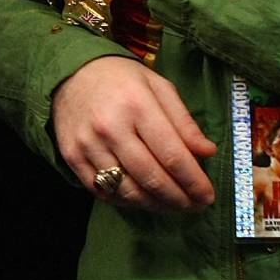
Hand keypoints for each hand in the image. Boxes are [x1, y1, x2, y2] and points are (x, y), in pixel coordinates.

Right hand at [51, 55, 216, 210]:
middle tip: (195, 206)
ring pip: (128, 191)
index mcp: (137, 104)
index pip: (172, 155)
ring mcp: (88, 144)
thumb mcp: (159, 87)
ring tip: (173, 205)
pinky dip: (127, 201)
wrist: (71, 73)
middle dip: (179, 199)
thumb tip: (207, 153)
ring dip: (156, 205)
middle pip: (152, 178)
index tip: (208, 196)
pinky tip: (143, 198)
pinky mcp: (72, 157)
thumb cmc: (122, 79)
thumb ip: (184, 121)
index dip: (194, 181)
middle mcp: (110, 126)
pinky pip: (104, 191)